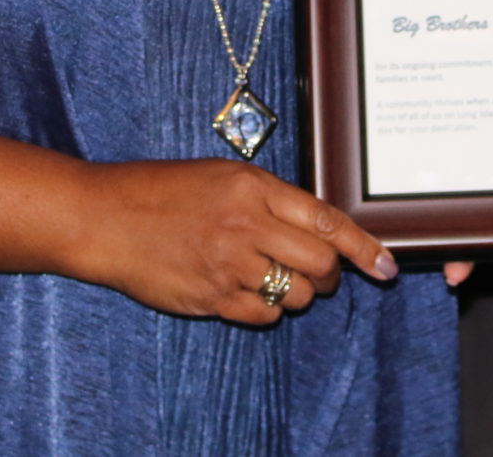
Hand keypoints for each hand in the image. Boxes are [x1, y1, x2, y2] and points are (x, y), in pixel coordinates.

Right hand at [70, 158, 396, 325]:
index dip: (363, 247)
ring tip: (277, 279)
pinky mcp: (209, 298)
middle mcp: (245, 226)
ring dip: (299, 293)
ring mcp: (227, 265)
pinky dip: (268, 311)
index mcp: (253, 187)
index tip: (386, 266)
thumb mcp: (222, 175)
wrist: (106, 217)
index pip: (325, 221)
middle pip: (320, 263)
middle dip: (332, 274)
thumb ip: (270, 198)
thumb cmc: (163, 190)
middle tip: (323, 274)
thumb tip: (317, 226)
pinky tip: (251, 293)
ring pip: (296, 294)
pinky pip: (263, 316)